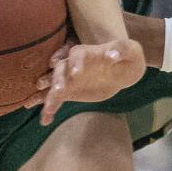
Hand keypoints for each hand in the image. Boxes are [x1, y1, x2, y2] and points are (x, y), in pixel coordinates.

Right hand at [28, 36, 146, 124]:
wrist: (122, 69)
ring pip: (53, 86)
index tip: (77, 73)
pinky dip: (49, 109)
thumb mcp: (130, 50)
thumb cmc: (127, 55)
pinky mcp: (69, 91)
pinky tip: (45, 120)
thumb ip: (121, 50)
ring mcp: (69, 78)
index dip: (76, 62)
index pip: (77, 54)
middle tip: (57, 91)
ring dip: (47, 96)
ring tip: (41, 108)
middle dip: (57, 79)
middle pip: (61, 70)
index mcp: (87, 52)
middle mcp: (73, 64)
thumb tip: (112, 55)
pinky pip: (56, 100)